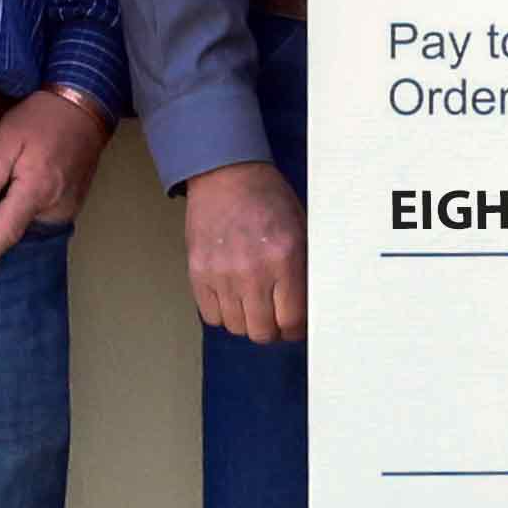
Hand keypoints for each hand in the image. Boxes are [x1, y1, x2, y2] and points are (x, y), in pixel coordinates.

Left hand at [0, 88, 109, 279]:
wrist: (85, 108)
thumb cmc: (44, 118)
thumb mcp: (9, 134)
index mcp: (36, 189)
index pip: (6, 231)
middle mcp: (55, 206)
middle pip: (15, 231)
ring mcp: (66, 209)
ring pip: (27, 226)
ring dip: (6, 219)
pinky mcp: (70, 206)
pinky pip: (38, 218)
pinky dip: (21, 213)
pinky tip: (10, 197)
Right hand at [183, 158, 305, 344]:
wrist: (227, 176)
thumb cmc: (269, 200)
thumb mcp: (300, 229)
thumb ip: (303, 270)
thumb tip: (309, 307)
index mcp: (284, 259)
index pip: (292, 319)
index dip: (296, 330)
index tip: (296, 326)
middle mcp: (252, 271)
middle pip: (262, 332)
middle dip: (273, 330)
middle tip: (275, 318)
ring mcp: (221, 274)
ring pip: (236, 327)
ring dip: (247, 322)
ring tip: (253, 305)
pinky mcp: (198, 273)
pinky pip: (211, 317)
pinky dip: (223, 314)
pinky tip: (232, 298)